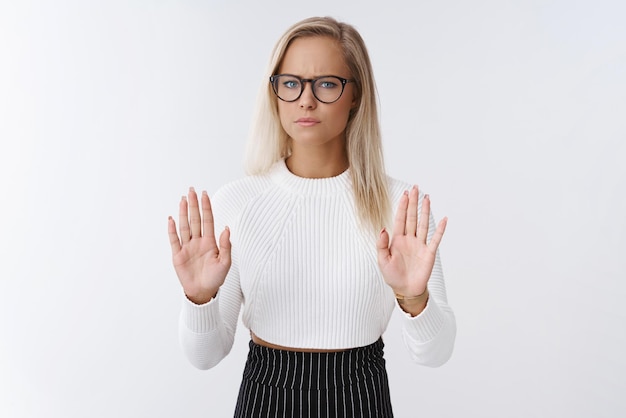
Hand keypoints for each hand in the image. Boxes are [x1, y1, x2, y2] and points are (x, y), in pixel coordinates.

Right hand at [168, 187, 231, 303]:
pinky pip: (174, 240)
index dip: (206, 207)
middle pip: (195, 219)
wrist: (203, 292)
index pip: (207, 220)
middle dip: (194, 205)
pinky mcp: (178, 255)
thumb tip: (226, 228)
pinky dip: (172, 230)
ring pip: (185, 226)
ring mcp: (187, 247)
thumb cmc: (215, 278)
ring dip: (183, 213)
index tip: (204, 194)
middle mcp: (198, 241)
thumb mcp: (225, 263)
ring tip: (183, 200)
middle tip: (191, 190)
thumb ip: (226, 245)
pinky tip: (171, 219)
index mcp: (210, 242)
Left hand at [376, 186, 446, 300]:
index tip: (404, 194)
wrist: (405, 289)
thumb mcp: (382, 260)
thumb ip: (381, 245)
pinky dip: (440, 229)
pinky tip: (443, 219)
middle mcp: (409, 239)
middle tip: (415, 188)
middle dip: (413, 203)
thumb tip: (383, 228)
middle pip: (412, 217)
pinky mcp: (429, 253)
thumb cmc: (393, 275)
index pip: (400, 219)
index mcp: (397, 240)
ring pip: (423, 224)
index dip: (402, 206)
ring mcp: (420, 245)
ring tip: (426, 198)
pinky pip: (436, 239)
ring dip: (425, 211)